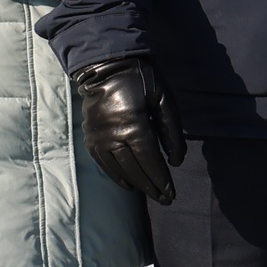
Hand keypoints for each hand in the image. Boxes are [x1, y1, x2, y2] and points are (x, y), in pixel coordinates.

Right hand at [75, 56, 184, 204]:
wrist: (106, 66)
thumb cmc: (141, 81)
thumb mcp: (164, 100)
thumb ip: (172, 132)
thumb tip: (176, 162)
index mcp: (134, 126)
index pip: (150, 161)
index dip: (162, 179)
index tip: (172, 193)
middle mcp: (113, 136)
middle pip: (135, 170)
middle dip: (152, 187)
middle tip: (165, 200)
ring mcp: (99, 138)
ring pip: (119, 170)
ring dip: (136, 185)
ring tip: (151, 194)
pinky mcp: (90, 138)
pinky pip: (104, 164)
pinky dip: (117, 176)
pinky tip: (128, 185)